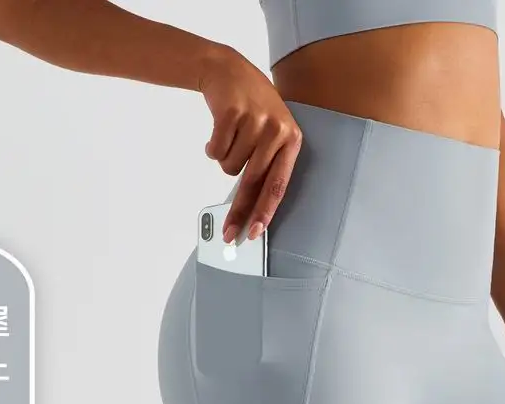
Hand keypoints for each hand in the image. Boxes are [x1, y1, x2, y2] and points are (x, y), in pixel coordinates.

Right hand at [198, 45, 302, 242]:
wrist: (229, 69)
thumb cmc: (252, 110)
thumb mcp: (271, 134)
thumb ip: (267, 166)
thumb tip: (253, 209)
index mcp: (291, 140)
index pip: (278, 185)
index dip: (265, 211)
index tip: (255, 232)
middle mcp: (277, 130)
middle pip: (253, 183)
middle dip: (239, 211)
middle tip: (228, 233)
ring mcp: (254, 121)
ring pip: (230, 168)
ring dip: (225, 159)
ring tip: (231, 139)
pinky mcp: (231, 113)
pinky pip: (215, 151)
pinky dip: (212, 147)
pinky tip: (219, 131)